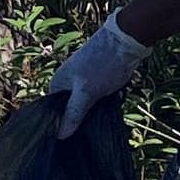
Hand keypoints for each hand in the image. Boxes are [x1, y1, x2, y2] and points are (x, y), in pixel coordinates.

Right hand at [48, 15, 150, 131]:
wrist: (125, 41)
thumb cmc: (102, 64)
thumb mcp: (86, 93)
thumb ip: (73, 113)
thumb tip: (59, 135)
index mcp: (57, 84)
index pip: (54, 114)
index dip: (63, 126)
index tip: (75, 138)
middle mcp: (66, 83)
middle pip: (70, 111)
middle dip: (81, 119)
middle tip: (93, 128)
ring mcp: (81, 81)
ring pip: (85, 106)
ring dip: (94, 112)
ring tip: (104, 115)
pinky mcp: (96, 81)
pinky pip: (96, 99)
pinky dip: (102, 104)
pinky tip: (111, 106)